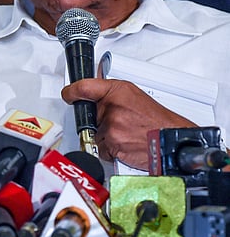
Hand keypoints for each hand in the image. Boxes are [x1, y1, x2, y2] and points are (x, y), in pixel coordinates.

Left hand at [62, 78, 193, 169]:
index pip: (84, 87)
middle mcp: (112, 107)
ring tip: (127, 134)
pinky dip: (110, 149)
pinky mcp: (112, 143)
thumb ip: (112, 94)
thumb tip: (94, 93)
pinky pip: (100, 148)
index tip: (68, 94)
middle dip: (97, 121)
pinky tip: (125, 144)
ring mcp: (111, 125)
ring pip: (94, 133)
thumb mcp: (135, 96)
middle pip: (88, 115)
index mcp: (118, 91)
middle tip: (118, 122)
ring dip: (106, 136)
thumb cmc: (156, 120)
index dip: (71, 91)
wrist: (169, 140)